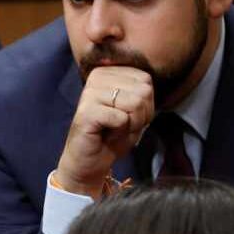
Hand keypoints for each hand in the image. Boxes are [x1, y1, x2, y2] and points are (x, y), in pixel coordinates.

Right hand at [54, 67, 154, 197]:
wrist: (89, 162)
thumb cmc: (112, 136)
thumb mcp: (135, 110)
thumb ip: (142, 93)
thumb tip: (146, 87)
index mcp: (108, 71)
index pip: (146, 80)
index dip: (145, 105)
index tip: (127, 117)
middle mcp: (97, 76)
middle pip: (143, 91)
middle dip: (140, 116)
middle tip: (121, 126)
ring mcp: (89, 93)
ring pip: (135, 103)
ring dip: (131, 125)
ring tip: (114, 130)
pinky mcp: (86, 112)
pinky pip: (121, 119)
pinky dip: (120, 132)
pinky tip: (106, 136)